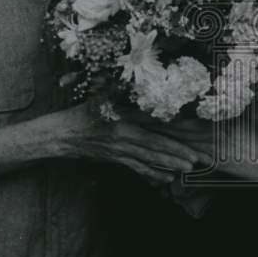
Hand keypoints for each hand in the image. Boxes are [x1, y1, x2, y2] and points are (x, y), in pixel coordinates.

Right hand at [52, 102, 210, 184]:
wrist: (59, 135)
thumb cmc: (80, 113)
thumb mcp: (99, 95)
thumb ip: (117, 87)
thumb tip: (134, 77)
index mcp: (121, 116)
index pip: (152, 121)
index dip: (172, 125)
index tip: (192, 128)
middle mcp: (122, 135)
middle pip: (154, 144)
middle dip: (178, 151)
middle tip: (198, 157)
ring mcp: (119, 150)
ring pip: (148, 158)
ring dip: (169, 164)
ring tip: (188, 168)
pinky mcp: (115, 159)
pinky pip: (137, 168)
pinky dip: (152, 174)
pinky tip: (166, 179)